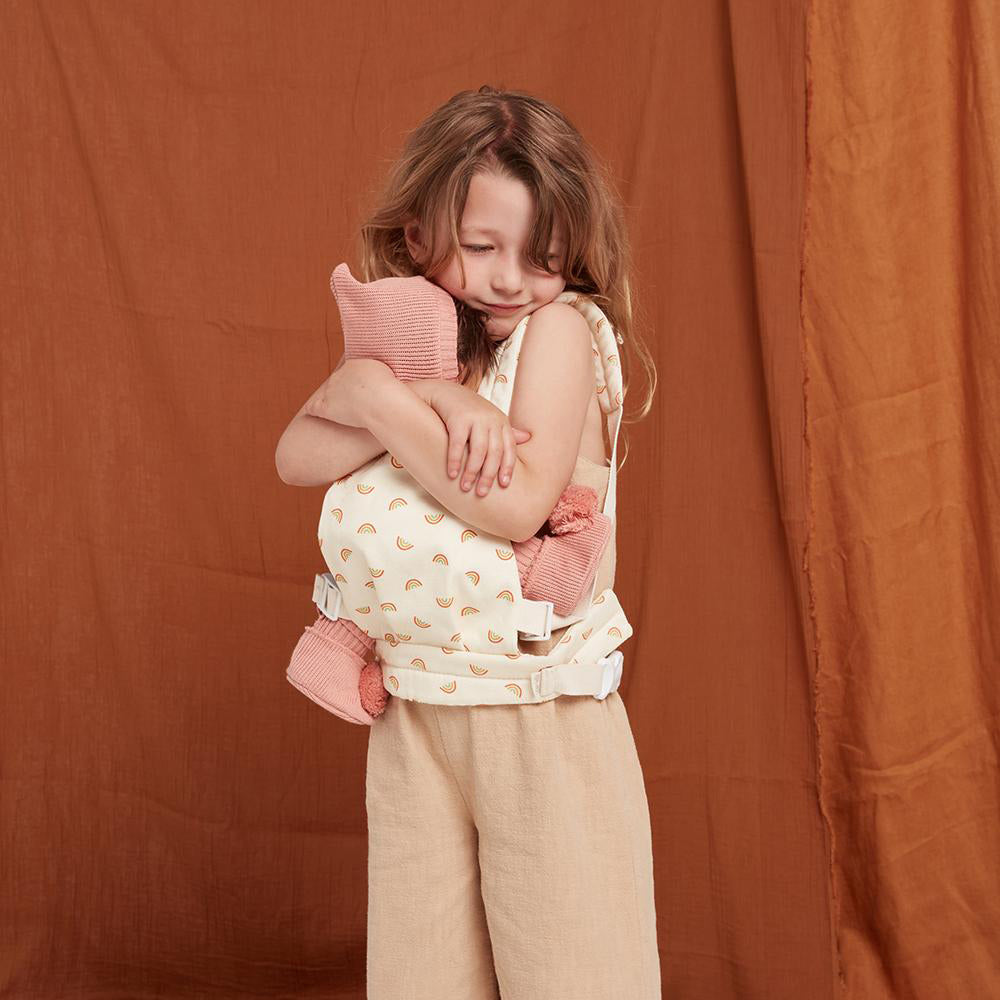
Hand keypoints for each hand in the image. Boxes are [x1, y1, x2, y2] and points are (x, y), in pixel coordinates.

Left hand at [304, 358, 394, 428]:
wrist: (381, 401)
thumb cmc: (395, 394)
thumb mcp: (400, 379)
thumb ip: (399, 378)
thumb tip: (414, 374)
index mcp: (358, 364)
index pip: (354, 368)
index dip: (358, 378)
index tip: (361, 383)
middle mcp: (342, 373)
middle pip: (340, 379)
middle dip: (343, 386)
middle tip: (348, 395)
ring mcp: (332, 389)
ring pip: (327, 392)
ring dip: (329, 398)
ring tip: (331, 404)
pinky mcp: (325, 406)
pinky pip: (315, 407)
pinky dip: (313, 409)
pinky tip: (308, 413)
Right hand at [419, 381, 531, 496]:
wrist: (444, 392)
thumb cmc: (469, 410)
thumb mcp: (491, 419)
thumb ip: (507, 430)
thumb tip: (529, 438)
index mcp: (502, 422)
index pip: (509, 448)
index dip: (507, 468)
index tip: (503, 485)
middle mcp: (491, 419)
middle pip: (494, 453)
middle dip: (488, 475)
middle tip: (481, 493)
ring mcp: (475, 418)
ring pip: (478, 450)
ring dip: (472, 471)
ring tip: (465, 487)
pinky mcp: (458, 418)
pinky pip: (457, 444)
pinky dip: (455, 460)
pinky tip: (452, 474)